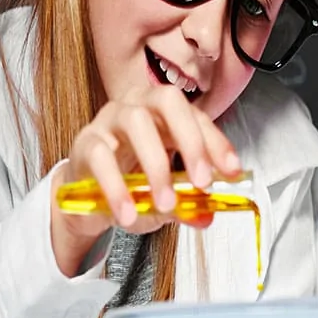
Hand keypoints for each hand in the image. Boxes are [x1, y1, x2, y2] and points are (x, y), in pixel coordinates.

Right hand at [50, 84, 240, 275]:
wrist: (87, 196)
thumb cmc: (131, 184)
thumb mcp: (165, 197)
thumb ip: (186, 205)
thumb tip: (206, 216)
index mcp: (165, 115)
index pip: (196, 117)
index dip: (217, 142)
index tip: (232, 171)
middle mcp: (139, 106)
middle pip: (168, 101)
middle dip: (191, 140)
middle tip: (202, 181)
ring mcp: (109, 120)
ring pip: (135, 122)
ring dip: (156, 166)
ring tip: (166, 203)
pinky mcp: (85, 142)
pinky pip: (101, 156)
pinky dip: (117, 187)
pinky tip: (129, 213)